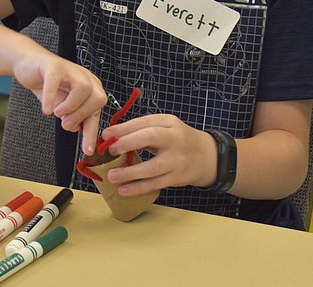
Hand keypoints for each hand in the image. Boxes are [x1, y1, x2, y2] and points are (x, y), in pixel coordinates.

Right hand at [12, 51, 106, 153]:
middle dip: (82, 115)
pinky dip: (51, 98)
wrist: (29, 65)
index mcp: (91, 88)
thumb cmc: (49, 86)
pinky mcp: (54, 66)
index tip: (87, 150)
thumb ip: (72, 116)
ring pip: (83, 88)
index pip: (97, 112)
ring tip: (56, 113)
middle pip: (98, 98)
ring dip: (70, 107)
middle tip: (65, 124)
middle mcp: (85, 77)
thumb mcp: (62, 105)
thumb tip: (76, 130)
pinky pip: (55, 82)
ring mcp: (70, 70)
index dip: (92, 132)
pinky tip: (46, 110)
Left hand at [99, 114, 215, 196]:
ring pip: (152, 166)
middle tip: (111, 150)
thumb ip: (142, 130)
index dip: (124, 129)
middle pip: (151, 137)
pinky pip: (156, 184)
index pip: (144, 122)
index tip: (106, 135)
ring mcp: (177, 160)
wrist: (207, 156)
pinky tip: (123, 190)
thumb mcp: (165, 127)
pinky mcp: (177, 178)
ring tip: (111, 176)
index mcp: (169, 122)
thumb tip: (111, 137)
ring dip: (130, 172)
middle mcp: (174, 138)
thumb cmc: (178, 139)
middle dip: (128, 142)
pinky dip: (138, 188)